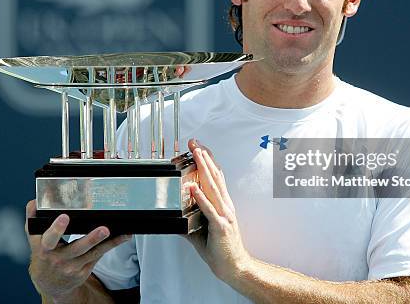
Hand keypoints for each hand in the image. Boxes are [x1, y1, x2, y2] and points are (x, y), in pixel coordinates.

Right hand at [25, 200, 129, 301]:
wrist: (50, 282)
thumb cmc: (43, 255)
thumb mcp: (34, 240)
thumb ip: (33, 220)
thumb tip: (34, 201)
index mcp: (44, 248)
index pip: (48, 238)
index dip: (56, 228)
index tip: (65, 217)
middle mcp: (59, 259)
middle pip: (76, 248)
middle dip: (90, 239)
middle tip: (103, 229)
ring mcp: (72, 267)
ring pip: (92, 253)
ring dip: (108, 243)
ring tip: (121, 233)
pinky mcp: (84, 271)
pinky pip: (98, 255)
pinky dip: (111, 245)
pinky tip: (123, 237)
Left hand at [185, 139, 251, 282]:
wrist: (235, 267)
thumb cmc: (221, 249)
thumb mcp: (202, 231)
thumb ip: (190, 221)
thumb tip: (174, 217)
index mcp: (222, 204)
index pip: (216, 177)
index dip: (208, 160)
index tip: (199, 147)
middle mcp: (225, 205)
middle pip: (215, 176)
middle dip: (204, 157)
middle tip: (195, 143)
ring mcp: (224, 214)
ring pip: (213, 187)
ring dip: (204, 169)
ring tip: (197, 155)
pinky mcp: (220, 226)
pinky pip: (209, 210)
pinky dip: (201, 198)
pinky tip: (193, 187)